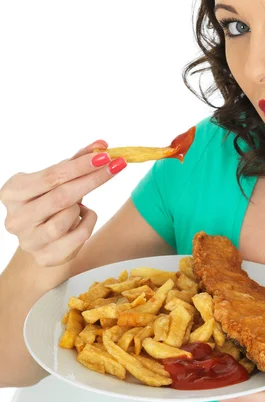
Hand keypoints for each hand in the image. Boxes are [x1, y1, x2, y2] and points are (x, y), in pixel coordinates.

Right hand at [0, 140, 126, 266]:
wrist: (40, 236)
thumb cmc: (49, 199)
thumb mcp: (58, 178)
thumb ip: (78, 160)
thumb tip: (102, 144)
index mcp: (13, 192)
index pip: (52, 176)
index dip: (81, 165)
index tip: (105, 155)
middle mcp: (16, 218)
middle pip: (62, 196)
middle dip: (93, 179)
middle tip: (116, 166)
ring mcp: (29, 240)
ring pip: (68, 217)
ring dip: (81, 206)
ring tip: (79, 203)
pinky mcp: (45, 257)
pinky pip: (79, 236)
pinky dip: (88, 222)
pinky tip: (83, 217)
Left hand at [220, 338, 264, 401]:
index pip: (248, 398)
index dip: (225, 386)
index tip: (207, 371)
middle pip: (247, 398)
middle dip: (231, 377)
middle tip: (215, 349)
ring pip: (255, 400)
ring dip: (243, 381)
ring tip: (229, 353)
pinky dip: (256, 386)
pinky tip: (253, 366)